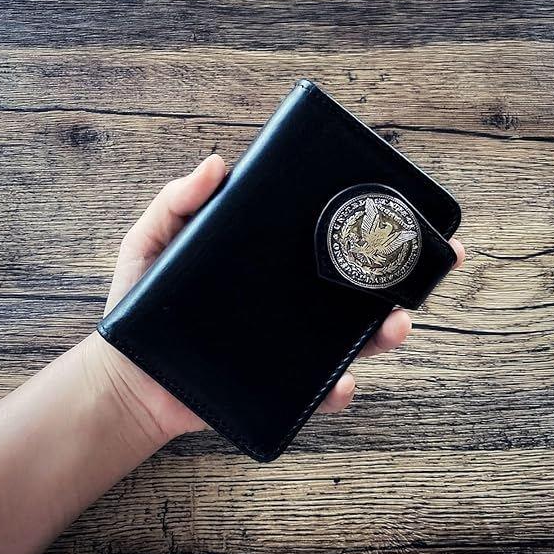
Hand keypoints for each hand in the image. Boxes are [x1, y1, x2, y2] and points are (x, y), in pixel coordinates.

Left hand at [90, 155, 464, 445]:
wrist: (129, 376)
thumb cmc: (139, 304)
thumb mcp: (152, 241)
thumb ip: (176, 201)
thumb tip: (218, 162)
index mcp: (271, 263)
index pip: (325, 240)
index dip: (366, 225)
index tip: (400, 208)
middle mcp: (290, 301)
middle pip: (355, 287)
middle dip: (399, 276)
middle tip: (424, 263)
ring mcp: (290, 343)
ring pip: (353, 338)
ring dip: (385, 332)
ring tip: (394, 326)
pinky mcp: (280, 386)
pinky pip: (320, 391)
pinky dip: (339, 391)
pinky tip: (344, 383)